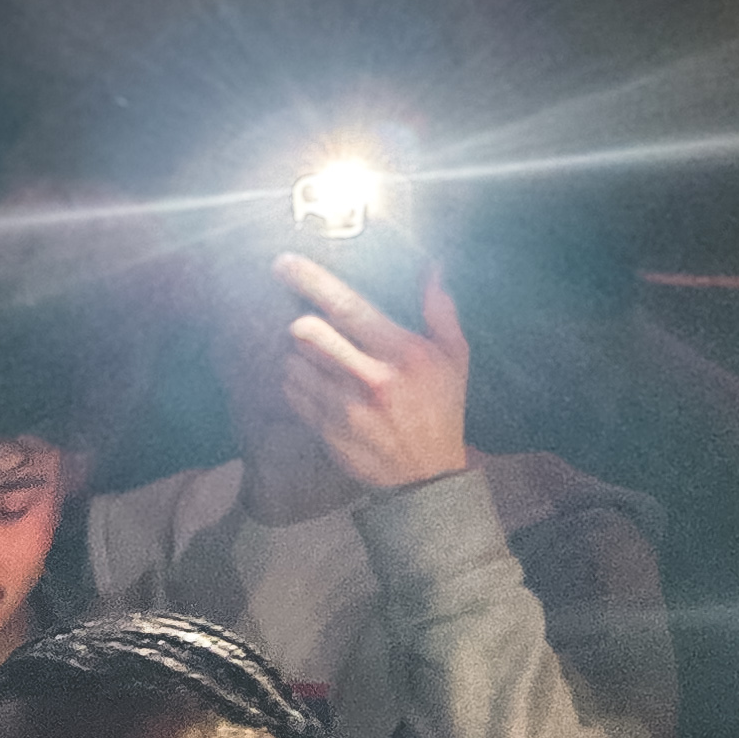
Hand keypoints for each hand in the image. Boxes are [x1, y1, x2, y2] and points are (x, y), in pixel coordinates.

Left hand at [270, 252, 471, 491]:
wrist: (426, 474)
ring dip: (298, 354)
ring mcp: (343, 408)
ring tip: (317, 358)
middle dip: (300, 322)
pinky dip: (296, 381)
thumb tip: (432, 269)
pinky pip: (293, 393)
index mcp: (401, 354)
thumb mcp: (454, 358)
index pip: (348, 308)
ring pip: (295, 363)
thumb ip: (440, 311)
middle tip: (303, 321)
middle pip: (308, 335)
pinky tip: (315, 381)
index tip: (284, 263)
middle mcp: (368, 379)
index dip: (310, 281)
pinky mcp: (326, 430)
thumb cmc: (441, 408)